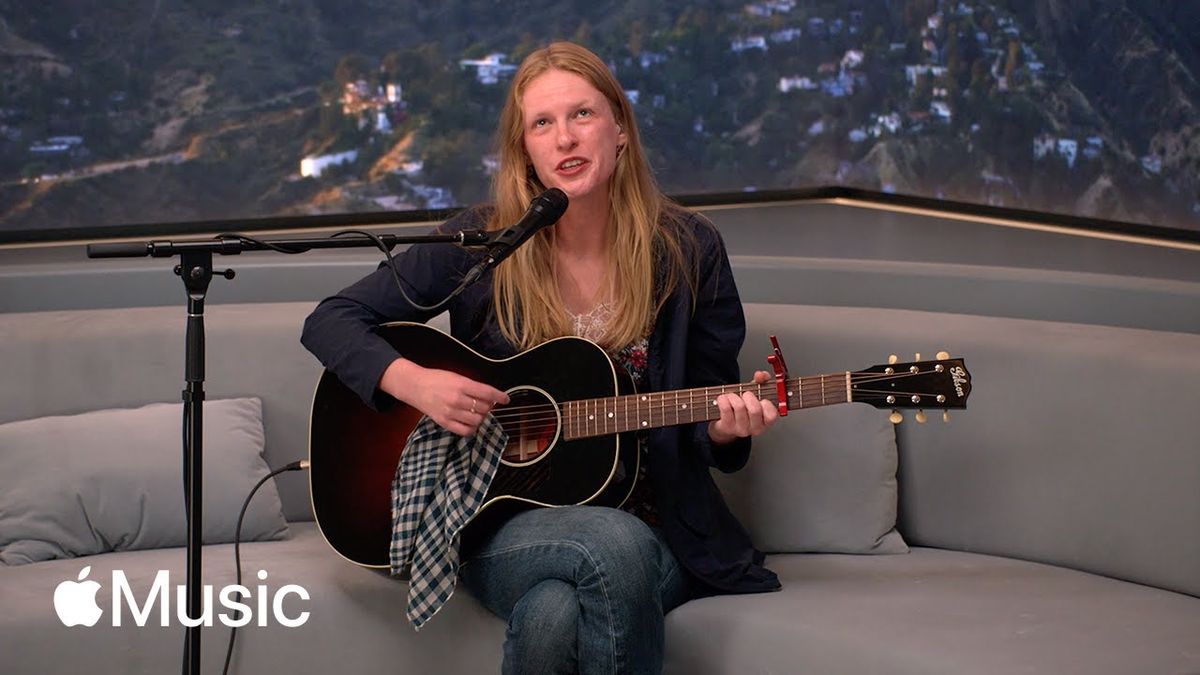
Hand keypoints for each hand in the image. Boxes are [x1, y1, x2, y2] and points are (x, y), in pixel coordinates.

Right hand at [379, 358, 509, 436]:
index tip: (506, 399)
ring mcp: (450, 412)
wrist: (415, 386)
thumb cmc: (436, 379)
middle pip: (484, 408)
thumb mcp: (456, 377)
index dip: (499, 396)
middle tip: (483, 403)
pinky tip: (470, 422)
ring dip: (480, 417)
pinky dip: (472, 428)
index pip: (487, 392)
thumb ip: (473, 386)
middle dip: (487, 406)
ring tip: (475, 412)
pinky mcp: (444, 422)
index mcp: (461, 384)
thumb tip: (490, 396)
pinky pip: (465, 431)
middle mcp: (457, 399)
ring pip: (477, 420)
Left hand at [707, 370, 778, 444]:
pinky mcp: (727, 427)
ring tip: (732, 396)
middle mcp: (755, 428)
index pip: (772, 415)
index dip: (766, 404)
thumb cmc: (743, 408)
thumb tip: (761, 375)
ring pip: (739, 407)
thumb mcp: (755, 393)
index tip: (761, 398)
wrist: (725, 423)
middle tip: (744, 395)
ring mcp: (741, 429)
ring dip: (733, 396)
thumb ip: (761, 381)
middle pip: (754, 410)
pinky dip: (723, 399)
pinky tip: (724, 399)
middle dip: (748, 396)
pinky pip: (726, 408)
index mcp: (766, 421)